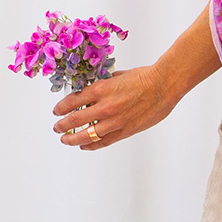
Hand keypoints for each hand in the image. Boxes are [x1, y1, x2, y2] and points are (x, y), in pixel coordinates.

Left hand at [52, 63, 174, 150]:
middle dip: (62, 125)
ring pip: (86, 135)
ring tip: (66, 139)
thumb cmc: (144, 76)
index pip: (73, 101)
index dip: (61, 107)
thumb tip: (91, 91)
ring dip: (72, 139)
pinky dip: (91, 145)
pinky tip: (84, 145)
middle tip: (57, 127)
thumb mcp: (118, 75)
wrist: (164, 84)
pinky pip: (103, 142)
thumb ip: (103, 85)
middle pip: (75, 120)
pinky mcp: (125, 131)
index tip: (57, 110)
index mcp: (102, 89)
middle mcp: (105, 106)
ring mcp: (115, 121)